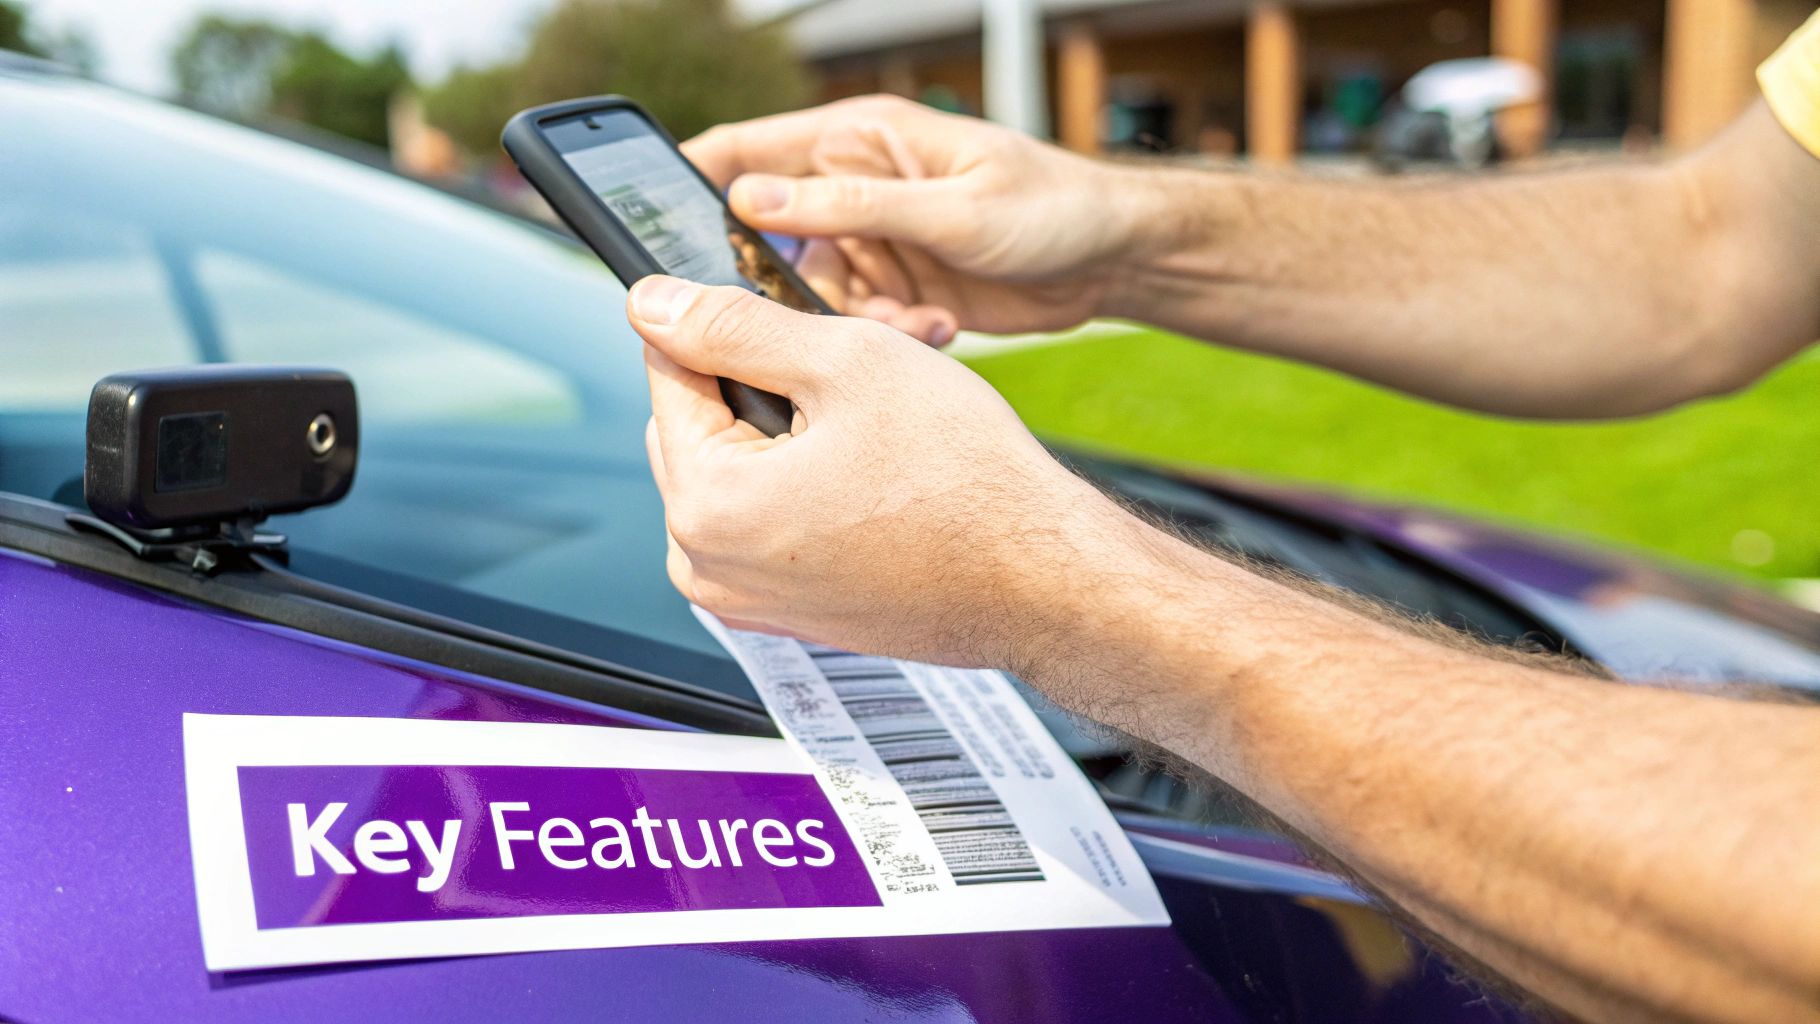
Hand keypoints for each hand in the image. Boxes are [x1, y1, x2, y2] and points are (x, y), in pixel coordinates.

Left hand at [627, 274, 1128, 665]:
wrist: (1043, 581)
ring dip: (781, 435)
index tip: (781, 317)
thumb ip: (732, 326)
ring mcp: (746, 599)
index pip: (668, 372)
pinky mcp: (785, 613)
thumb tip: (654, 303)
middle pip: (694, 427)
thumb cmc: (968, 483)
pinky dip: (801, 486)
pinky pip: (766, 521)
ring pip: (732, 471)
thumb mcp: (845, 364)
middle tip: (846, 383)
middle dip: (757, 386)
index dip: (726, 325)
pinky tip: (871, 477)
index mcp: (708, 506)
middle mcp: (708, 568)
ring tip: (867, 434)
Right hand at [684, 95, 1143, 343]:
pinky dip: (889, 337)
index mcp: (858, 139)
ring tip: (916, 319)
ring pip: (813, 299)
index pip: (745, 151)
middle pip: (768, 244)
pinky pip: (857, 327)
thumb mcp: (951, 207)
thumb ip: (851, 206)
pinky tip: (938, 327)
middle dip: (782, 288)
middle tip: (810, 316)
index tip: (646, 227)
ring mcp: (873, 243)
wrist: (1114, 261)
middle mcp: (853, 191)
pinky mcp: (896, 290)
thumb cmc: (1049, 206)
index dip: (686, 182)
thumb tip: (750, 199)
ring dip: (851, 323)